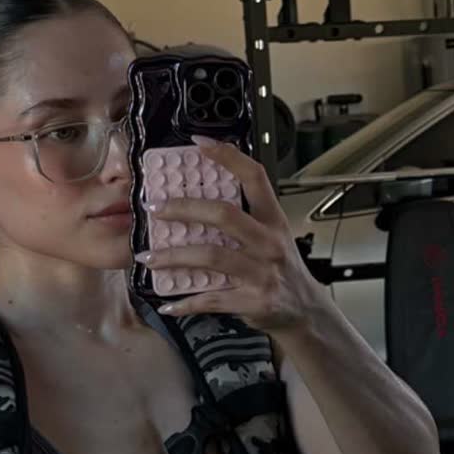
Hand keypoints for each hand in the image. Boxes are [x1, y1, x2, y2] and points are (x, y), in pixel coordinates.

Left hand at [133, 137, 325, 336]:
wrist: (305, 310)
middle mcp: (268, 243)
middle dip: (184, 208)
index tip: (199, 143)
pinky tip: (167, 302)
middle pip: (224, 215)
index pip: (254, 178)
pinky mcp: (252, 302)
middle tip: (154, 208)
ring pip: (211, 257)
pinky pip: (211, 299)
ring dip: (173, 257)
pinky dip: (185, 302)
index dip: (227, 157)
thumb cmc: (282, 269)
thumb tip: (198, 200)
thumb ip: (245, 218)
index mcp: (273, 220)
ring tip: (148, 258)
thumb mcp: (273, 236)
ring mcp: (261, 273)